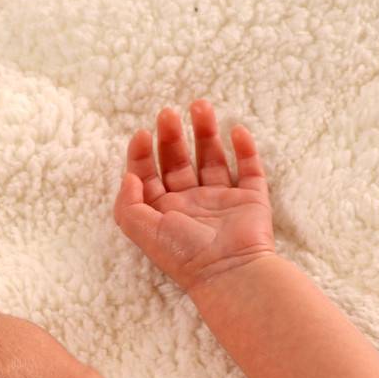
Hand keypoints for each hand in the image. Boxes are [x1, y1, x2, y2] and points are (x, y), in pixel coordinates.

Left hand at [114, 99, 275, 292]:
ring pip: (212, 158)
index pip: (149, 175)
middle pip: (179, 161)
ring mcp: (222, 201)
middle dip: (172, 135)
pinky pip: (249, 170)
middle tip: (168, 113)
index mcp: (165, 212)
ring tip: (200, 106)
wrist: (230, 271)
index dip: (142, 153)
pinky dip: (245, 149)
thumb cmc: (186, 255)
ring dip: (206, 132)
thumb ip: (127, 204)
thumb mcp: (143, 231)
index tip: (142, 134)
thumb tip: (129, 176)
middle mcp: (192, 204)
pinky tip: (237, 130)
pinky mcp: (251, 200)